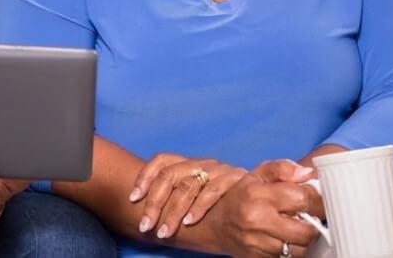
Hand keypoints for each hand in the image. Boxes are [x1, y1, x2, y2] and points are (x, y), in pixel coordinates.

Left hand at [130, 153, 247, 240]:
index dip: (144, 176)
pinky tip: (189, 222)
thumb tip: (141, 209)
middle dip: (154, 202)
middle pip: (170, 175)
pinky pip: (213, 191)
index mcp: (189, 163)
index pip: (162, 160)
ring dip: (173, 211)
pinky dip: (199, 207)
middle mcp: (202, 163)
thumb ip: (174, 196)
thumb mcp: (195, 194)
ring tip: (163, 232)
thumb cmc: (219, 201)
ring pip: (188, 185)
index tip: (132, 198)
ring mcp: (218, 169)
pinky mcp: (235, 178)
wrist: (260, 196)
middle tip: (145, 226)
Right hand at [206, 167, 322, 257]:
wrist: (215, 224)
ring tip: (297, 228)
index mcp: (257, 194)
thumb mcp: (257, 175)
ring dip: (303, 240)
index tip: (313, 198)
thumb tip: (307, 174)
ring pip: (300, 249)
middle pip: (306, 230)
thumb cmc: (240, 196)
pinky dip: (291, 249)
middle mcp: (256, 220)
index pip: (302, 198)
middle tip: (308, 216)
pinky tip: (285, 238)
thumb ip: (282, 168)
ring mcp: (257, 243)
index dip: (314, 198)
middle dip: (312, 223)